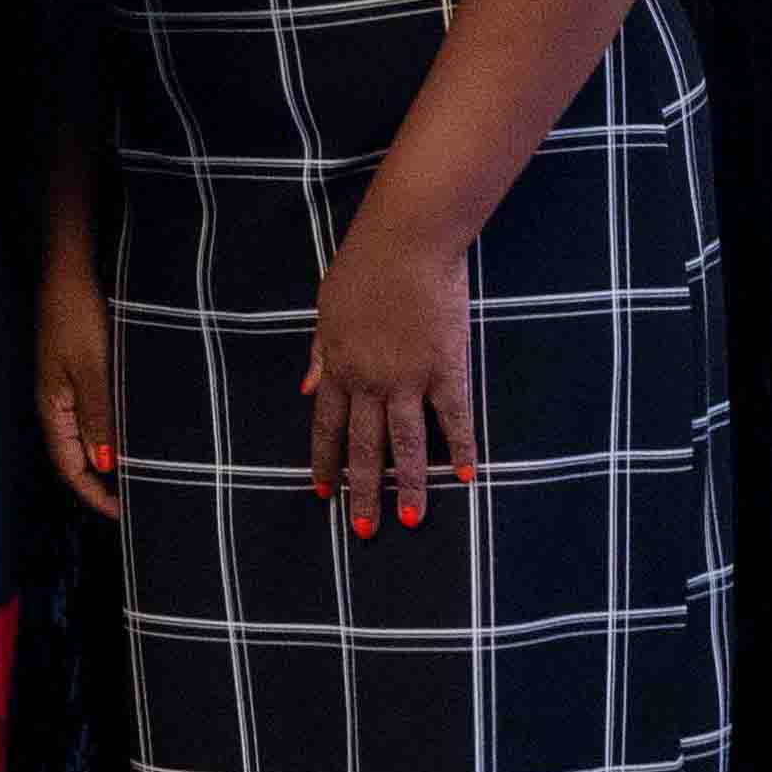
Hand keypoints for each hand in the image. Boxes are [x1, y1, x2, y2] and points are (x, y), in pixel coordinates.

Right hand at [37, 239, 120, 518]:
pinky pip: (100, 412)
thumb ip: (99, 416)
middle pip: (80, 457)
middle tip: (143, 501)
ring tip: (149, 472)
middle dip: (108, 483)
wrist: (71, 269)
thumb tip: (106, 465)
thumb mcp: (93, 369)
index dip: (96, 496)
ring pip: (92, 435)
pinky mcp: (84, 371)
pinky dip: (119, 428)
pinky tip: (142, 430)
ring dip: (117, 455)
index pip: (70, 468)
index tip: (126, 516)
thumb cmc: (78, 315)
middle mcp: (59, 403)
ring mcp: (70, 387)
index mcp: (54, 408)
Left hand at [305, 223, 476, 536]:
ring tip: (412, 520)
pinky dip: (460, 447)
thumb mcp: (327, 310)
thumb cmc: (363, 266)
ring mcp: (410, 377)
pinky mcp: (446, 367)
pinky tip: (465, 476)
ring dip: (409, 486)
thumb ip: (320, 353)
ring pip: (407, 444)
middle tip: (363, 530)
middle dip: (363, 491)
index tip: (324, 494)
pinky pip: (454, 416)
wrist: (406, 240)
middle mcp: (371, 381)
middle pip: (365, 447)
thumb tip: (306, 389)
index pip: (327, 427)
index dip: (327, 462)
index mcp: (339, 366)